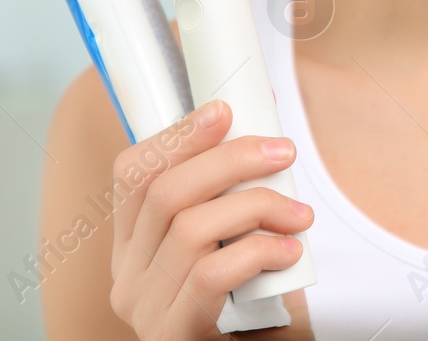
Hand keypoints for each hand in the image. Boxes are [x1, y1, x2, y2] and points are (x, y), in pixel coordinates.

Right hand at [107, 99, 313, 339]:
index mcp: (131, 248)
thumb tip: (263, 141)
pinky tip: (289, 250)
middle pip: (166, 193)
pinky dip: (256, 252)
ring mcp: (145, 310)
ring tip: (300, 213)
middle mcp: (128, 277)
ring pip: (191, 229)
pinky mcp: (175, 336)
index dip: (176, 135)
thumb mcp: (225, 251)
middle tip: (284, 152)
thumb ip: (227, 207)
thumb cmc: (243, 313)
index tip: (224, 110)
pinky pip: (211, 277)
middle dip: (230, 159)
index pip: (133, 175)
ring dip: (255, 206)